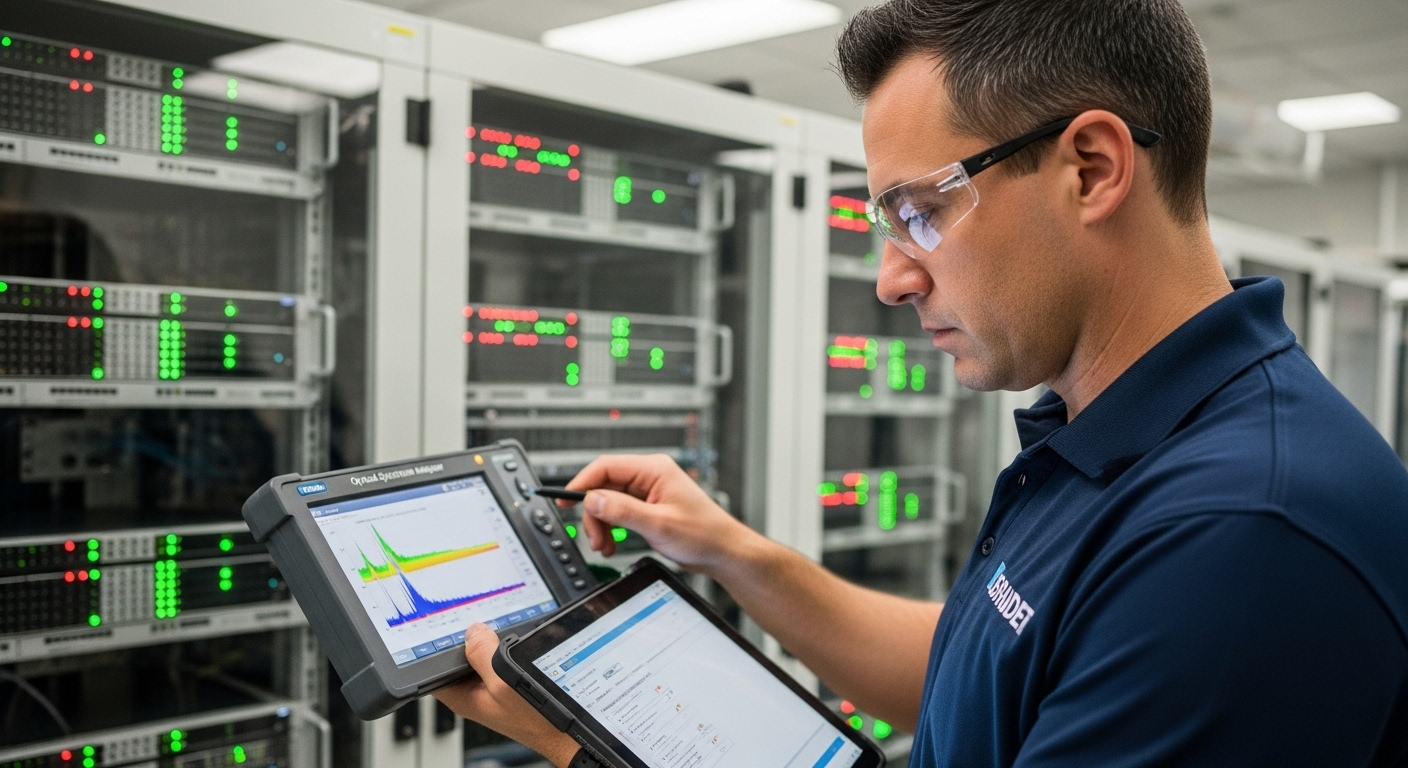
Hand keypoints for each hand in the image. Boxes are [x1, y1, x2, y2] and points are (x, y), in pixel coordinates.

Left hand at [432, 624, 578, 767]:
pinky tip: (516, 644)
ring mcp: (488, 690)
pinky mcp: (503, 687)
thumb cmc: (535, 719)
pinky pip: (496, 662)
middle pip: (457, 658)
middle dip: (466, 639)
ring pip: (479, 658)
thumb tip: (472, 632)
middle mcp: (472, 693)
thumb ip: (483, 655)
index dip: (434, 646)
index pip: (432, 668)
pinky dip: (503, 651)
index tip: (445, 627)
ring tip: (500, 632)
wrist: (562, 733)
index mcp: (461, 696)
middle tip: (480, 621)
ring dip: (488, 644)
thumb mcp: (504, 682)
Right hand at [563, 454, 760, 571]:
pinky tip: (614, 544)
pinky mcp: (648, 508)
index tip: (565, 499)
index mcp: (654, 470)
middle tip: (594, 538)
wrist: (723, 552)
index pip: (606, 466)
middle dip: (594, 514)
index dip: (582, 482)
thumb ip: (623, 510)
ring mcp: (648, 492)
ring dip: (602, 525)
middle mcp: (649, 477)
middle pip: (604, 487)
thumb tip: (593, 499)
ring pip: (608, 502)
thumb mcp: (659, 525)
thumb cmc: (704, 534)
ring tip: (606, 546)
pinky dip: (612, 529)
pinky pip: (619, 513)